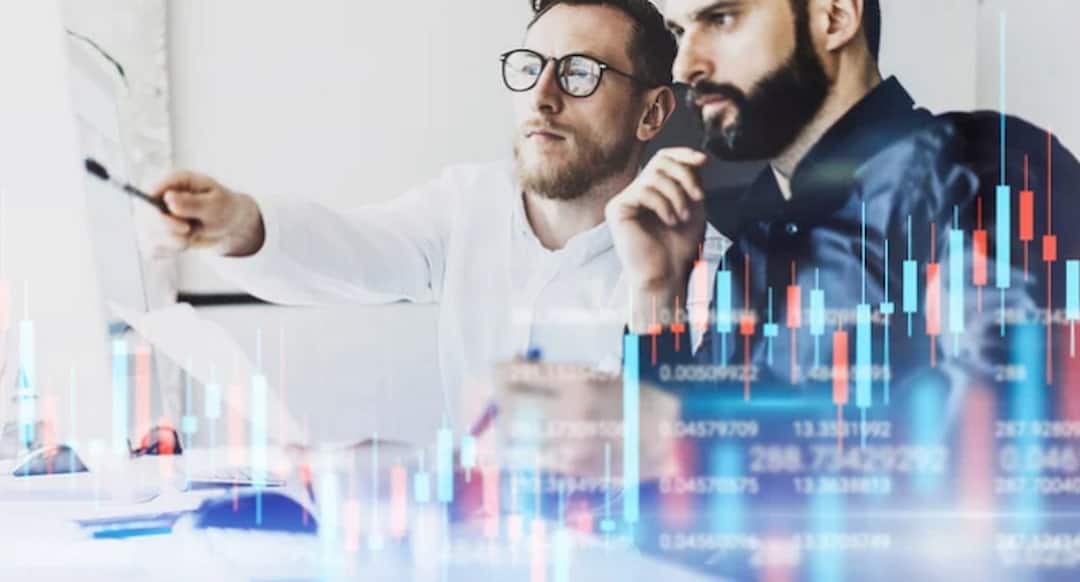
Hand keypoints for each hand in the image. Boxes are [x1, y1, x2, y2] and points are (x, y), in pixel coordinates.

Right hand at [145, 171, 264, 256]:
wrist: (227, 222)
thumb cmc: (223, 207)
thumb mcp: (216, 204)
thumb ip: (194, 203)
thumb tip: (168, 198)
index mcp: (172, 182)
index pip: (148, 195)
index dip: (159, 214)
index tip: (185, 228)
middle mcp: (157, 197)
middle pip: (145, 219)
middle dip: (171, 233)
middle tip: (192, 232)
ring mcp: (152, 216)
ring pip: (149, 237)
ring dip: (174, 243)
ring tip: (193, 234)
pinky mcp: (153, 234)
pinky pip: (153, 250)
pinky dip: (171, 251)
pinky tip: (185, 242)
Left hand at [494, 361, 680, 480]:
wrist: (675, 441)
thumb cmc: (639, 401)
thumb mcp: (602, 376)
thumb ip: (560, 375)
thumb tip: (519, 367)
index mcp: (577, 382)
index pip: (514, 375)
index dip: (500, 371)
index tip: (500, 370)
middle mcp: (567, 413)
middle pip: (507, 407)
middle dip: (499, 399)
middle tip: (501, 395)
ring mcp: (567, 444)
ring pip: (513, 438)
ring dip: (506, 425)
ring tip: (512, 418)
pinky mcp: (571, 469)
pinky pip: (529, 458)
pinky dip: (520, 448)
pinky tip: (527, 440)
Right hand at [605, 148, 707, 330]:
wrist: (667, 274)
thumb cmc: (679, 246)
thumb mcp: (693, 205)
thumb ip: (692, 180)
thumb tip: (698, 157)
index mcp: (653, 189)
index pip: (663, 158)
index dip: (683, 153)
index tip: (704, 161)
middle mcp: (636, 191)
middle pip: (660, 162)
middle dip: (684, 176)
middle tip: (698, 197)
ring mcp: (624, 200)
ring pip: (653, 176)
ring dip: (676, 195)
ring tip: (683, 217)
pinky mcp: (616, 209)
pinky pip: (642, 191)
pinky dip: (663, 205)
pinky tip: (669, 221)